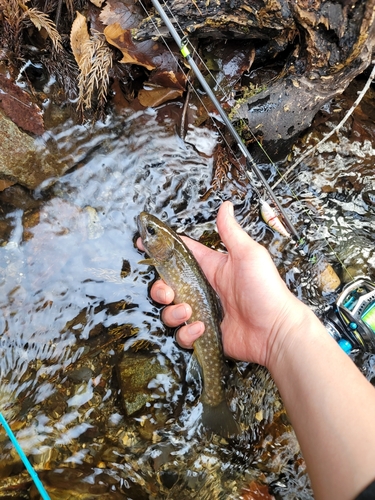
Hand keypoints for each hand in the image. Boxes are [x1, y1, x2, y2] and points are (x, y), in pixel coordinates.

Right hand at [138, 201, 310, 367]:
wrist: (276, 330)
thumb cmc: (266, 290)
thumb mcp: (248, 255)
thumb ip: (231, 232)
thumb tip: (226, 205)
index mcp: (212, 267)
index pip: (181, 253)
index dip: (162, 247)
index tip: (142, 242)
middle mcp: (204, 289)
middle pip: (168, 285)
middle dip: (161, 288)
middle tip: (169, 293)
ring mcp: (203, 312)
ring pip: (171, 311)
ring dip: (174, 313)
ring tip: (189, 313)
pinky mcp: (205, 334)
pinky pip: (183, 334)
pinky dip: (188, 333)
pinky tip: (202, 329)